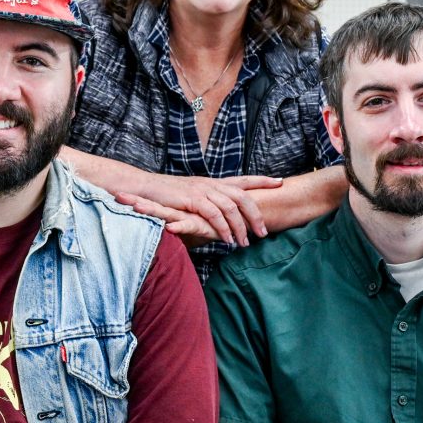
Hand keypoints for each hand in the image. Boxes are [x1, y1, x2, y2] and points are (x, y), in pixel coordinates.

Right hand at [113, 174, 282, 246]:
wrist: (142, 188)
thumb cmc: (165, 195)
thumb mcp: (191, 196)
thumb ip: (207, 202)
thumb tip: (220, 213)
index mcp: (212, 182)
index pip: (242, 179)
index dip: (262, 180)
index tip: (280, 182)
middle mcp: (210, 184)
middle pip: (243, 195)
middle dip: (256, 214)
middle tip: (264, 233)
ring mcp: (201, 190)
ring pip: (231, 206)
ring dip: (240, 226)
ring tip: (246, 243)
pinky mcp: (191, 199)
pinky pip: (213, 214)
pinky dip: (223, 227)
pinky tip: (227, 240)